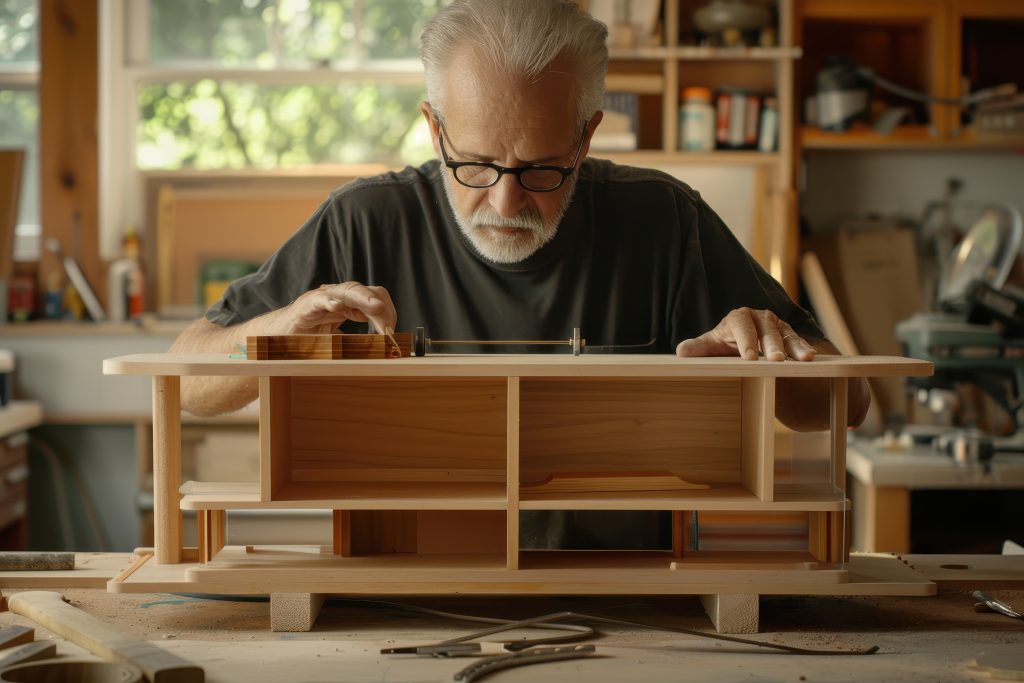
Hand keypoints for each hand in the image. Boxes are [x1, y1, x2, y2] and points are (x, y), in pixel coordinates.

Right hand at [275, 281, 397, 334]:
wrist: (279, 335)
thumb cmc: (311, 337)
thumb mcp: (341, 341)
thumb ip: (358, 340)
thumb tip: (383, 349)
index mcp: (350, 304)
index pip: (375, 299)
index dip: (388, 312)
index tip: (392, 331)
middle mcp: (338, 297)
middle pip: (365, 291)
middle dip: (380, 306)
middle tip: (389, 325)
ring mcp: (322, 298)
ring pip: (347, 291)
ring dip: (364, 298)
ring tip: (376, 307)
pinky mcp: (305, 306)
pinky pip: (319, 299)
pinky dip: (330, 301)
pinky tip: (338, 306)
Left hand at [675, 307, 815, 361]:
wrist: (743, 343)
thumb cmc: (725, 344)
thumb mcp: (712, 346)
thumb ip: (699, 348)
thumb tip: (681, 352)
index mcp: (738, 318)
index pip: (742, 326)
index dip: (746, 340)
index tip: (748, 357)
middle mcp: (759, 317)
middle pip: (767, 330)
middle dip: (772, 345)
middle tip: (776, 360)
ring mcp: (776, 325)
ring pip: (786, 335)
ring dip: (795, 347)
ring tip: (805, 359)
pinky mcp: (789, 334)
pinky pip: (798, 340)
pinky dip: (804, 348)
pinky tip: (812, 357)